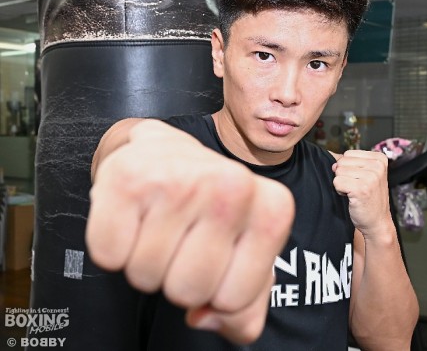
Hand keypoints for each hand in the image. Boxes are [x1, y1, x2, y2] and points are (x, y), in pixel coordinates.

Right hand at [86, 119, 294, 342]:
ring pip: (145, 277)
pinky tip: (135, 216)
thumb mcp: (246, 257)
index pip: (235, 301)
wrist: (166, 153)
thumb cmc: (210, 209)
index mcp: (273, 210)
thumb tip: (203, 318)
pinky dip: (114, 247)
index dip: (217, 291)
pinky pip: (108, 256)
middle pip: (188, 292)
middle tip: (182, 240)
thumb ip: (244, 309)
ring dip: (146, 262)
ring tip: (160, 225)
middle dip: (178, 278)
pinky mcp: (129, 177)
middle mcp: (234, 186)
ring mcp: (181, 179)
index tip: (215, 254)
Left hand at [332, 150, 389, 236]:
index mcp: (379, 158)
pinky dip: (340, 191)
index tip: (359, 179)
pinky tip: (351, 197)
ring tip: (355, 192)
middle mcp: (377, 165)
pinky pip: (337, 182)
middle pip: (342, 162)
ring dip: (342, 184)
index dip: (348, 168)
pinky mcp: (361, 188)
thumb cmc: (370, 198)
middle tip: (356, 187)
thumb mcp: (366, 174)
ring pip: (338, 172)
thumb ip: (350, 162)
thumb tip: (331, 156)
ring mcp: (371, 177)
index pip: (348, 154)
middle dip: (344, 175)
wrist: (377, 222)